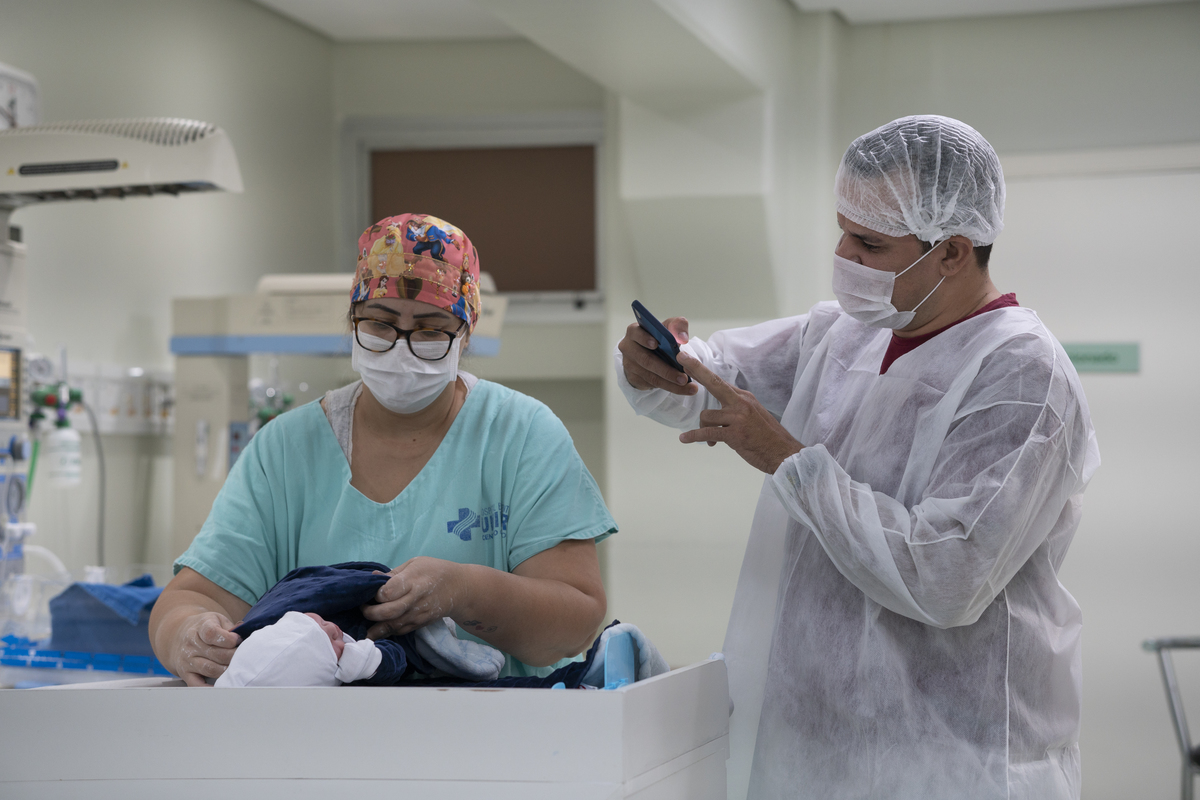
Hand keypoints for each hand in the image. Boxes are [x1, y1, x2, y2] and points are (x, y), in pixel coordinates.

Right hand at [169, 611, 240, 686]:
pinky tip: (221, 686)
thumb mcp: (217, 620)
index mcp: (201, 627)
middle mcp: (191, 644)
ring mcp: (187, 660)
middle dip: (234, 656)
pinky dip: (208, 688)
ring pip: (210, 669)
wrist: (178, 636)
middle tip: (245, 656)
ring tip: (237, 667)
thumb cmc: (204, 628)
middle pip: (216, 654)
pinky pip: (196, 684)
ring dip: (227, 670)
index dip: (229, 639)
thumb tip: (243, 631)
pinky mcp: (185, 673)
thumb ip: (230, 627)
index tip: (238, 640)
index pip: (212, 633)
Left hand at [362, 557, 465, 638]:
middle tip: (363, 607)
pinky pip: (399, 631)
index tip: (370, 591)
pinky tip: (377, 629)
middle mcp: (415, 600)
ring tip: (365, 624)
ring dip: (375, 628)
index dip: (375, 594)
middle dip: (370, 612)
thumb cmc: (435, 570)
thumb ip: (394, 572)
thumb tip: (372, 577)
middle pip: (388, 612)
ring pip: (392, 626)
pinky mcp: (419, 624)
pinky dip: (386, 632)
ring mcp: (418, 614)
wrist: (459, 589)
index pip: (388, 592)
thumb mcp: (416, 563)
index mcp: (414, 581)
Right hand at [617, 317, 697, 395]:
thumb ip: (678, 325)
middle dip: (666, 370)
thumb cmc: (660, 338)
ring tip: (686, 385)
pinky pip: (651, 384)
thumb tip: (682, 338)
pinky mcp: (633, 378)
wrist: (652, 353)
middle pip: (646, 360)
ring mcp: (629, 364)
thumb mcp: (669, 327)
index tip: (655, 344)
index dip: (644, 338)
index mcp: (634, 331)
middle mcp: (628, 348)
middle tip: (683, 377)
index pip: (636, 333)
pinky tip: (681, 388)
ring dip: (670, 383)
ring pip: (651, 376)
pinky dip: (669, 387)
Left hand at [677, 351, 803, 472]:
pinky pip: (707, 433)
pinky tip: (685, 439)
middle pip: (714, 383)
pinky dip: (694, 436)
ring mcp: (738, 418)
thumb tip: (720, 406)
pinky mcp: (734, 434)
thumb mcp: (754, 414)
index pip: (719, 382)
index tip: (688, 359)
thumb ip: (736, 407)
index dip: (702, 370)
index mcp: (745, 397)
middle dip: (696, 370)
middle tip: (681, 358)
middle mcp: (741, 403)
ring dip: (703, 427)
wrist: (783, 453)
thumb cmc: (768, 437)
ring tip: (710, 439)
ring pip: (707, 415)